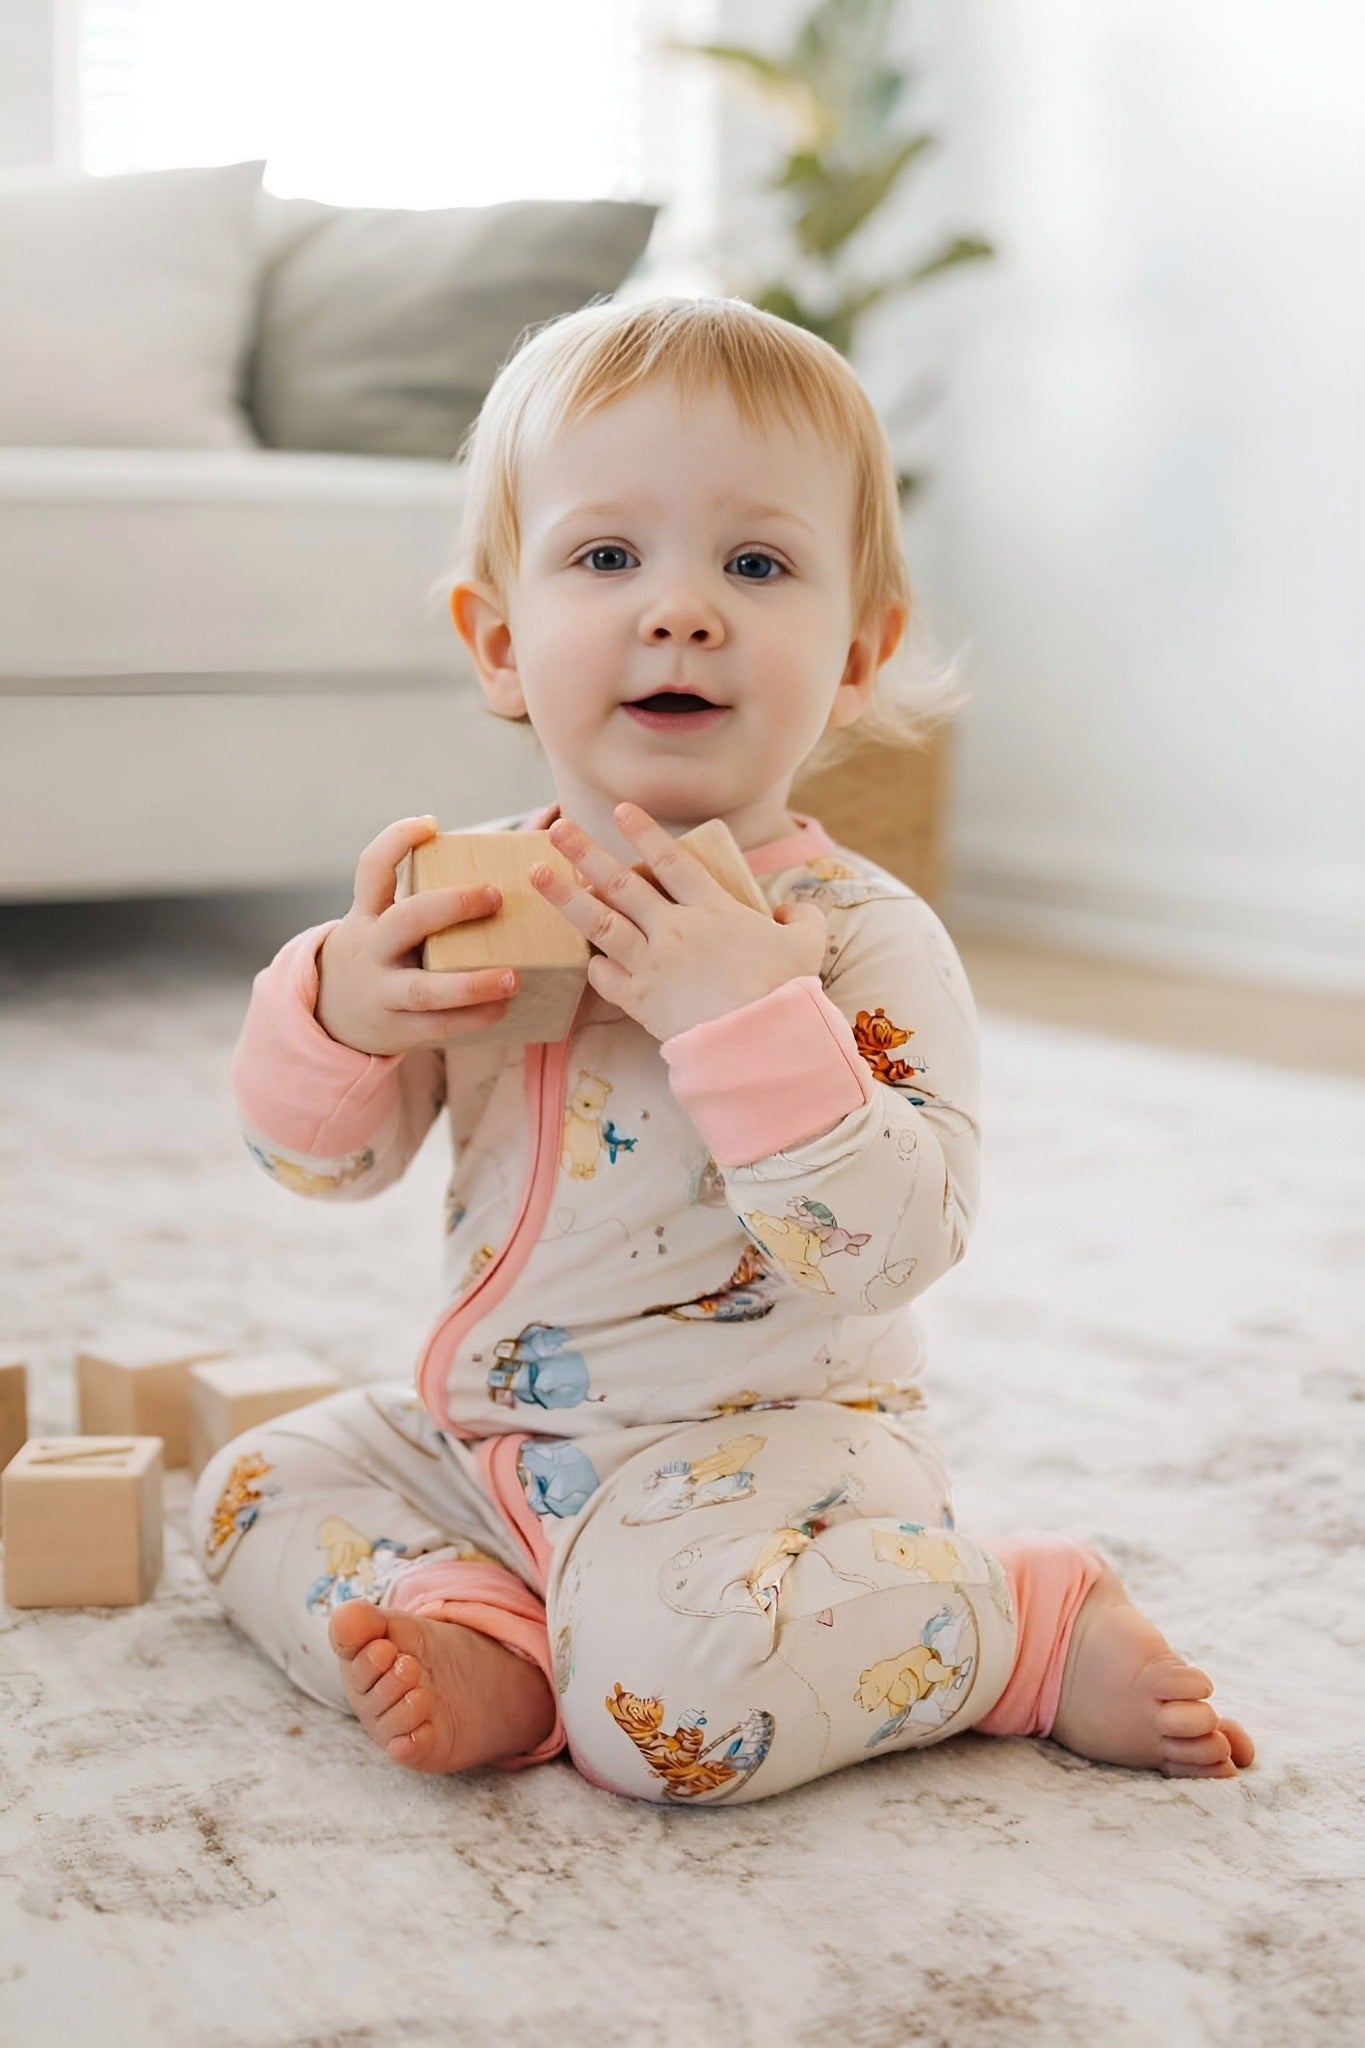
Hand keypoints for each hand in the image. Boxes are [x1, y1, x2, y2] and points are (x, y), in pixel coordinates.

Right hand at [314, 816, 518, 1054]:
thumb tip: (498, 868)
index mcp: (367, 915)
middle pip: (405, 921)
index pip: (371, 868)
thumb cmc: (382, 955)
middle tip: (495, 896)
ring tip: (512, 977)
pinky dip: (471, 1018)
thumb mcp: (381, 922)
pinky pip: (436, 1025)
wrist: (335, 1015)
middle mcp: (370, 949)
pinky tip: (500, 1008)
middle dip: (451, 906)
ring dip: (471, 984)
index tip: (431, 824)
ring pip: (423, 989)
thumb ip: (420, 901)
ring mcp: (381, 991)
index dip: (396, 841)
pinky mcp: (395, 1028)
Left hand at [530, 801, 826, 1041]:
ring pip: (599, 923)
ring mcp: (652, 964)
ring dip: (564, 897)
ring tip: (537, 875)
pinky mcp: (640, 1001)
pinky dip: (594, 964)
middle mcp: (674, 930)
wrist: (758, 1042)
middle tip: (557, 830)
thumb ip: (803, 919)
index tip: (620, 809)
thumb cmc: (785, 992)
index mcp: (712, 910)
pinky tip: (588, 956)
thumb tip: (793, 910)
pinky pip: (605, 976)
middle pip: (621, 883)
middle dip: (586, 853)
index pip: (671, 861)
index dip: (645, 832)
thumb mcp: (807, 947)